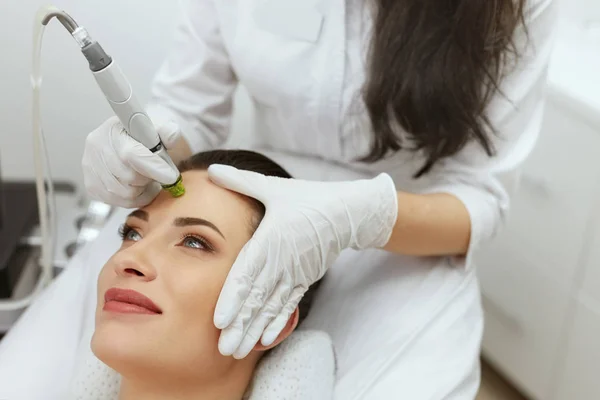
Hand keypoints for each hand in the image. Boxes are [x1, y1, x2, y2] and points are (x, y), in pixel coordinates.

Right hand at [82, 115, 181, 207]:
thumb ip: (168, 130)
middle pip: (129, 177)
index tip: (171, 176)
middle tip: (157, 172)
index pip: (131, 154)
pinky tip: (139, 186)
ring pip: (125, 193)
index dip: (153, 168)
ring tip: (148, 178)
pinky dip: (135, 198)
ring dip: (143, 189)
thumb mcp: (160, 127)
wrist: (129, 140)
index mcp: (113, 129)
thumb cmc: (146, 134)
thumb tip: (172, 135)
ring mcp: (90, 168)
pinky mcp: (91, 185)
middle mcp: (96, 147)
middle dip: (149, 178)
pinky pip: (119, 202)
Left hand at [208, 164, 397, 357]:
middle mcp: (282, 262)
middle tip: (223, 349)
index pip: (247, 275)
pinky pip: (288, 305)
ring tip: (238, 351)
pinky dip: (277, 324)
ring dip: (255, 330)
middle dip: (240, 325)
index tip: (219, 321)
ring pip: (271, 308)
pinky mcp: (304, 280)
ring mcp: (295, 274)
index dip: (233, 299)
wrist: (348, 213)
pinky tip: (265, 342)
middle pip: (257, 299)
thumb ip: (241, 181)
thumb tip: (212, 170)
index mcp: (271, 240)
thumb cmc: (307, 199)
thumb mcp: (274, 188)